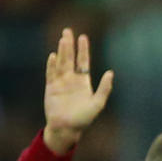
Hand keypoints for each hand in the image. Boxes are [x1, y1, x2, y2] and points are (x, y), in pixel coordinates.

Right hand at [42, 28, 111, 153]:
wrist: (66, 129)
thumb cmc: (83, 119)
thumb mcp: (97, 104)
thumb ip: (104, 89)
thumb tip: (110, 73)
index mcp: (83, 83)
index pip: (83, 62)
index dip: (83, 50)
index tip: (83, 37)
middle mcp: (71, 80)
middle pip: (70, 58)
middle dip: (69, 45)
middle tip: (68, 31)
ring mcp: (60, 83)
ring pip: (61, 63)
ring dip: (62, 51)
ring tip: (62, 39)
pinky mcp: (51, 88)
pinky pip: (51, 74)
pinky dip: (51, 65)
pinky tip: (53, 56)